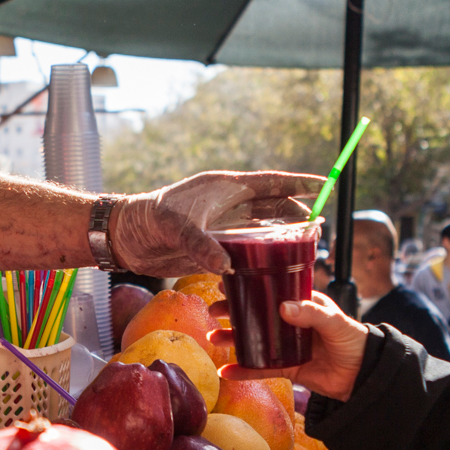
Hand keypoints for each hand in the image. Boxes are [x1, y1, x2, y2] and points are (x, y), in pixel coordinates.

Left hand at [108, 170, 322, 275]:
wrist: (124, 236)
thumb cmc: (147, 220)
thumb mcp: (173, 226)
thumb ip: (200, 243)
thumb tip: (227, 267)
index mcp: (224, 188)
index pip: (270, 182)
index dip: (297, 183)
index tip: (324, 183)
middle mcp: (228, 205)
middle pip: (273, 207)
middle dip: (297, 214)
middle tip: (320, 228)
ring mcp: (223, 226)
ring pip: (263, 229)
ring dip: (284, 236)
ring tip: (308, 247)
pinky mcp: (215, 247)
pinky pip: (247, 250)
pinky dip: (263, 256)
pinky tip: (276, 267)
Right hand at [210, 291, 368, 400]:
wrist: (364, 376)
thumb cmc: (354, 341)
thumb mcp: (335, 322)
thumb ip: (312, 314)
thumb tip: (284, 308)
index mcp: (302, 303)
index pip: (271, 290)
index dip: (249, 286)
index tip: (227, 282)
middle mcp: (290, 322)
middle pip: (256, 314)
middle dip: (233, 311)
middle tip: (213, 310)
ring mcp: (286, 345)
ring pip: (253, 340)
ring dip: (232, 338)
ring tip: (213, 337)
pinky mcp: (287, 368)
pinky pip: (260, 369)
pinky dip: (243, 371)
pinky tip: (226, 371)